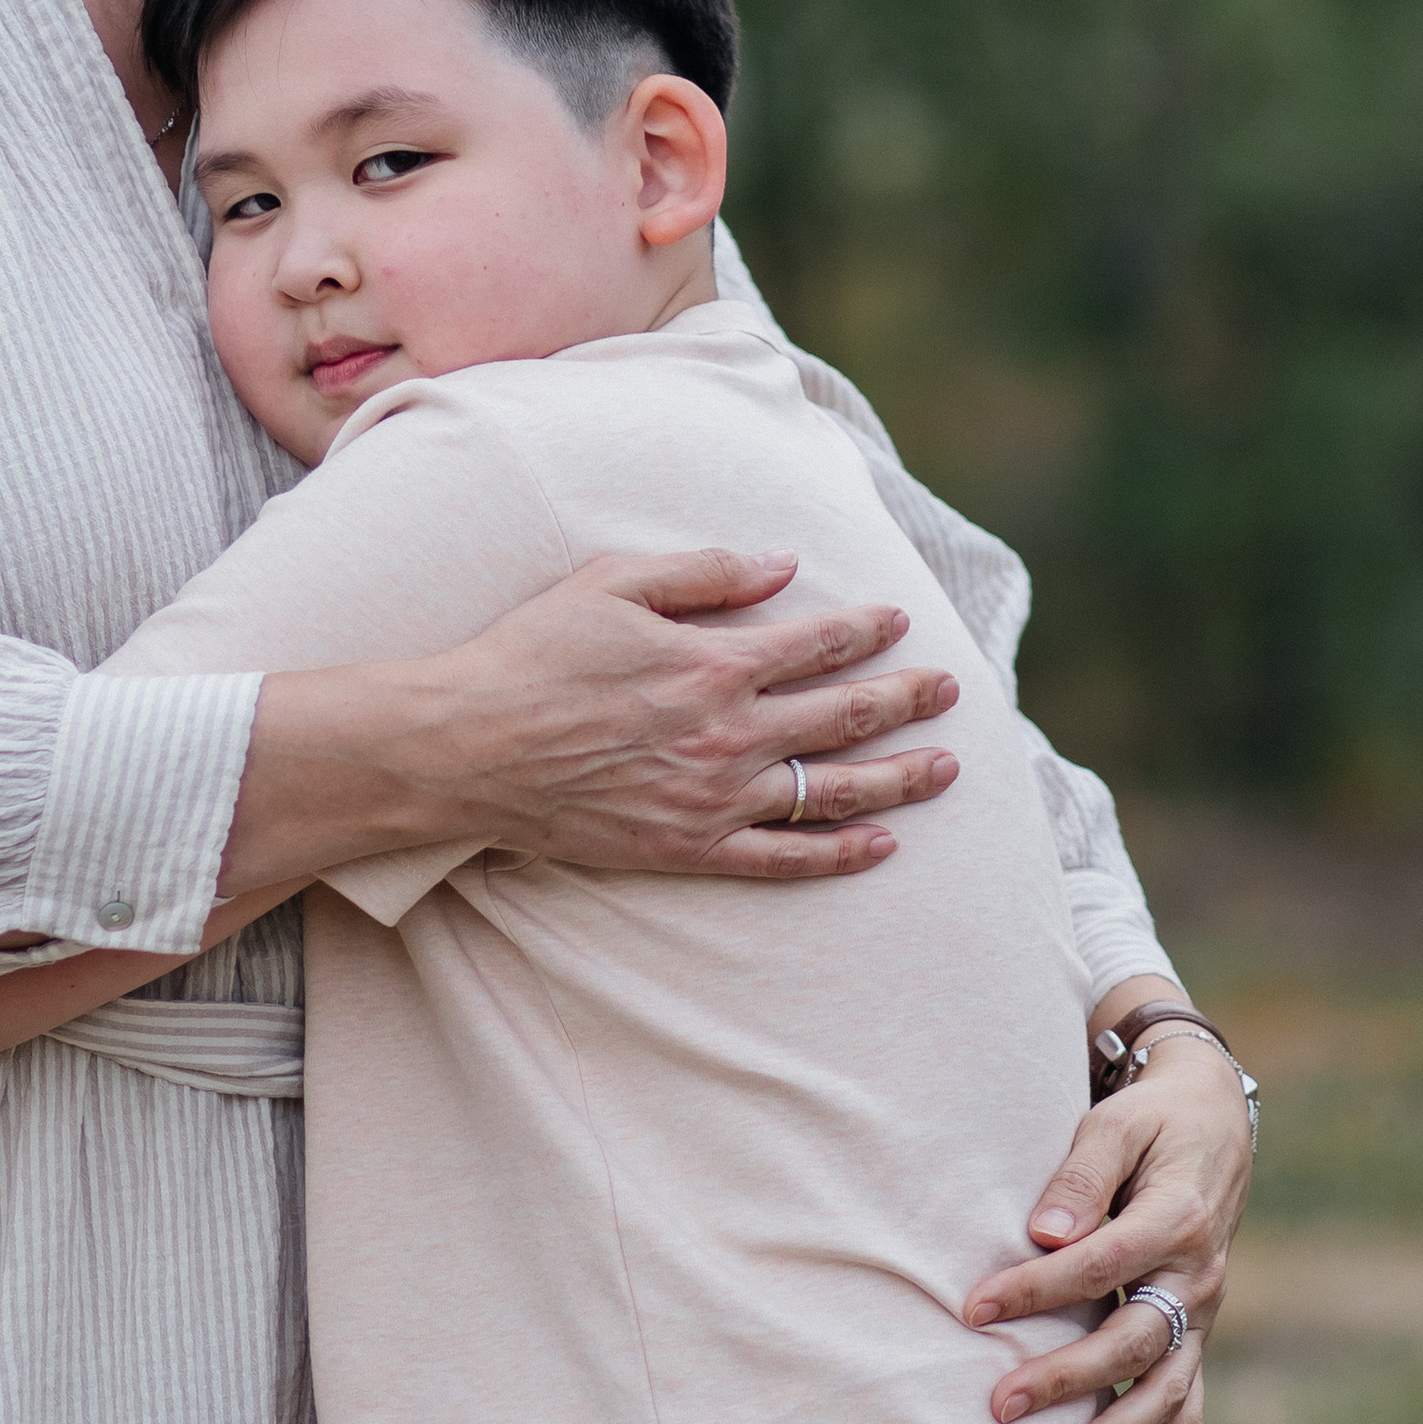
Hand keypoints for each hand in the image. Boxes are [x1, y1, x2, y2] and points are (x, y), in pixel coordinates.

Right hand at [412, 546, 960, 881]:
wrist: (470, 745)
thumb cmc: (534, 653)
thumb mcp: (613, 582)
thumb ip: (706, 572)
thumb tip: (786, 566)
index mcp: (715, 663)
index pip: (818, 643)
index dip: (868, 631)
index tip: (902, 623)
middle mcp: (729, 734)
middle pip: (844, 716)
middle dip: (907, 700)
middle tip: (952, 691)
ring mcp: (715, 799)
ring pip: (831, 791)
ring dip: (897, 778)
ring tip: (945, 768)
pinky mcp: (689, 849)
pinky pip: (783, 857)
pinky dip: (837, 853)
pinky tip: (880, 844)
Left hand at [965, 1018, 1252, 1423]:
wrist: (1214, 1126)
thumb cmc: (1151, 1122)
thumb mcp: (1116, 1125)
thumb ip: (1081, 1175)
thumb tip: (1043, 1233)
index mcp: (1175, 1219)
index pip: (1097, 1266)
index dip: (1034, 1289)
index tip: (974, 1309)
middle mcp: (1198, 1275)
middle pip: (1131, 1339)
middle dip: (1067, 1378)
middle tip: (999, 1405)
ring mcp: (1203, 1311)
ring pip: (1166, 1384)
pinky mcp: (1197, 1331)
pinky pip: (1189, 1398)